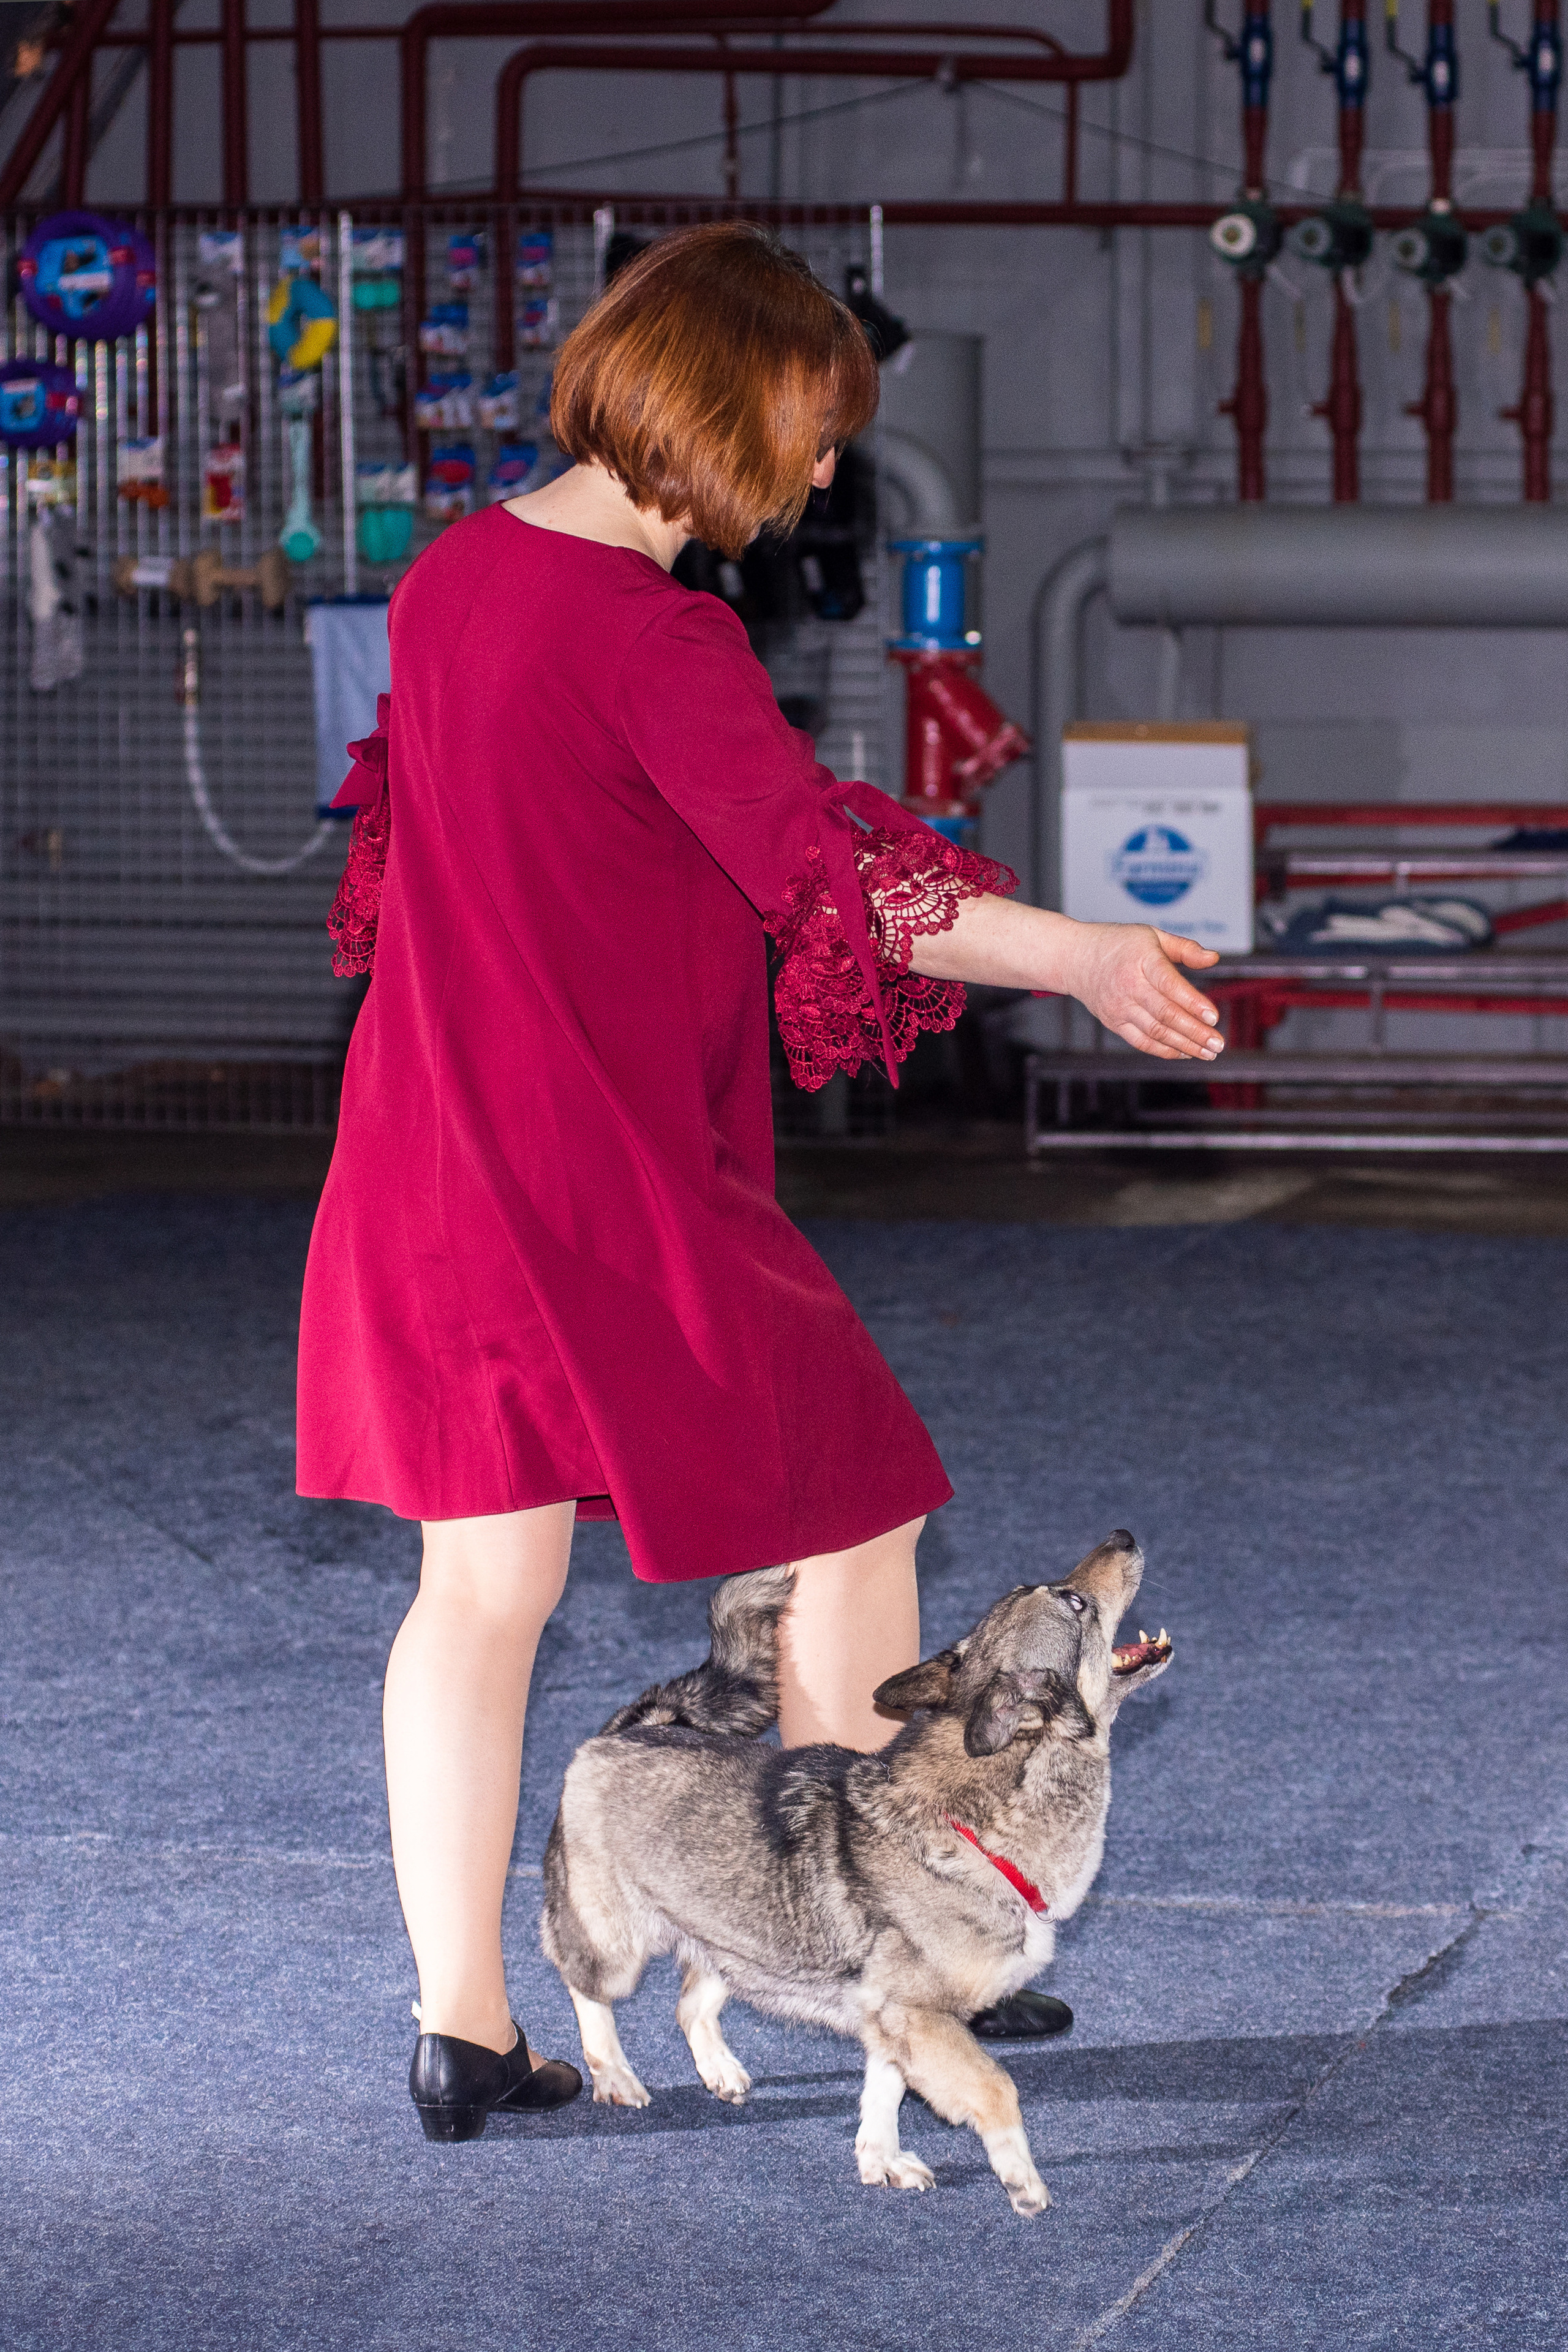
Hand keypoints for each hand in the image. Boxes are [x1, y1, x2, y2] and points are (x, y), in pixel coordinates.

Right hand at [1062, 924, 1222, 1061]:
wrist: (1075, 958)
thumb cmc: (1118, 944)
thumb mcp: (1153, 935)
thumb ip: (1185, 948)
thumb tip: (1214, 958)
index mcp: (1141, 960)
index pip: (1170, 985)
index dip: (1193, 1003)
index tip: (1214, 1017)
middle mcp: (1129, 986)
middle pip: (1166, 1014)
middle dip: (1195, 1032)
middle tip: (1218, 1043)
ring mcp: (1119, 1007)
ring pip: (1156, 1032)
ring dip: (1185, 1045)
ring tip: (1208, 1052)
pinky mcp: (1114, 1022)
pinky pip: (1142, 1042)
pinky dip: (1164, 1050)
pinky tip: (1185, 1052)